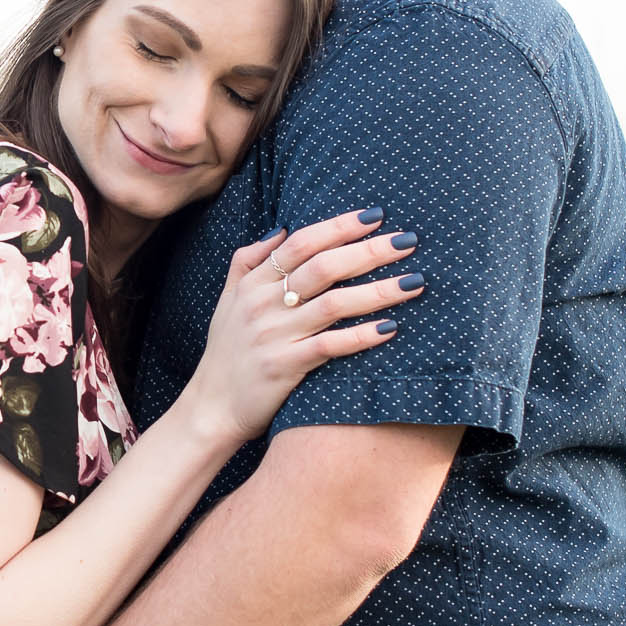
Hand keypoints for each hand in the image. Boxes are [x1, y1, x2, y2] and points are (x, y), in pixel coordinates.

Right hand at [183, 208, 421, 443]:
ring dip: (378, 291)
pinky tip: (391, 328)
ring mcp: (274, 336)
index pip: (301, 243)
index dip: (339, 227)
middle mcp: (263, 304)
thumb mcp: (227, 301)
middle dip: (369, 251)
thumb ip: (248, 261)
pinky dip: (362, 336)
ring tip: (414, 282)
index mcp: (253, 283)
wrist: (210, 408)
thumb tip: (280, 230)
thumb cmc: (226, 353)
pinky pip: (330, 346)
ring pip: (334, 304)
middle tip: (407, 241)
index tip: (375, 217)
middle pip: (323, 267)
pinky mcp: (284, 367)